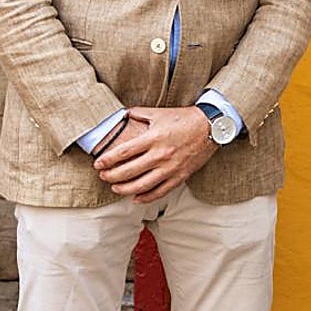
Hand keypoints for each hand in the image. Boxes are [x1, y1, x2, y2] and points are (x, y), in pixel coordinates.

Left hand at [93, 106, 217, 202]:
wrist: (212, 127)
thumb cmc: (185, 118)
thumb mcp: (160, 112)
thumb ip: (139, 113)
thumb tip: (122, 115)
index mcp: (154, 138)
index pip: (124, 152)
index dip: (107, 160)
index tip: (98, 163)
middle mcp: (161, 154)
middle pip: (128, 171)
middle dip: (111, 176)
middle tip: (103, 176)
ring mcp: (170, 168)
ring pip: (141, 186)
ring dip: (124, 189)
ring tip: (115, 187)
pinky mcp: (180, 176)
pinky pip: (159, 192)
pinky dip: (145, 197)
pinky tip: (136, 198)